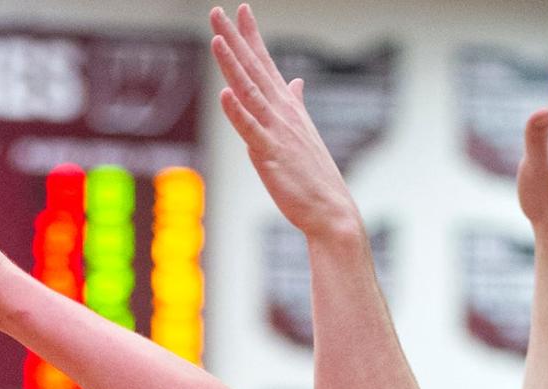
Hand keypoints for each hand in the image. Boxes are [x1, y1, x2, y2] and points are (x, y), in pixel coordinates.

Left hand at [210, 6, 359, 240]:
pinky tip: (224, 94)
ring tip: (216, 40)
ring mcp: (276, 131)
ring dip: (232, 65)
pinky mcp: (270, 155)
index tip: (241, 8)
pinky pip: (250, 130)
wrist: (331, 209)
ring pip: (249, 92)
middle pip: (253, 68)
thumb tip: (296, 82)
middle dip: (234, 39)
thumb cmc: (313, 174)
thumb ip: (295, 103)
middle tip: (217, 11)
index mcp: (286, 106)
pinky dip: (237, 112)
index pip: (265, 63)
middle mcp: (281, 112)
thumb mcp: (303, 131)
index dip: (251, 36)